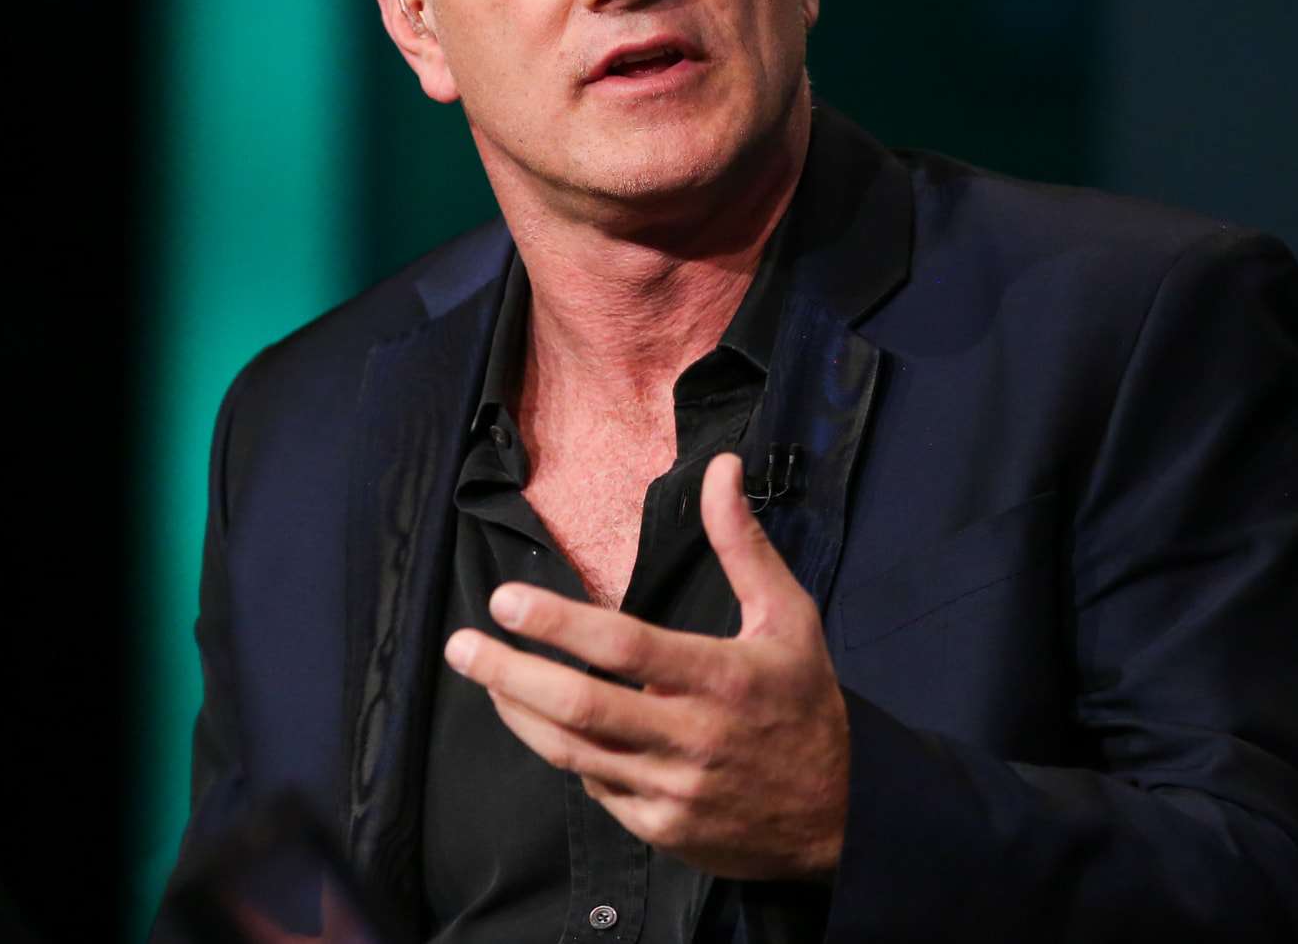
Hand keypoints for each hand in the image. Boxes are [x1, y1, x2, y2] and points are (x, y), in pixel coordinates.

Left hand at [442, 453, 849, 880]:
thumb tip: (721, 467)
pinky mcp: (661, 830)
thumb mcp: (788, 617)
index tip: (504, 601)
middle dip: (510, 673)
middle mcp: (692, 739)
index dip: (559, 625)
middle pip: (581, 707)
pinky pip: (597, 788)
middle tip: (459, 645)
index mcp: (722, 679)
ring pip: (574, 753)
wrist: (838, 819)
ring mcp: (672, 791)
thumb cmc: (805, 703)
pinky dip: (568, 754)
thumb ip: (743, 544)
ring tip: (485, 676)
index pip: (625, 648)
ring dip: (520, 713)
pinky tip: (547, 724)